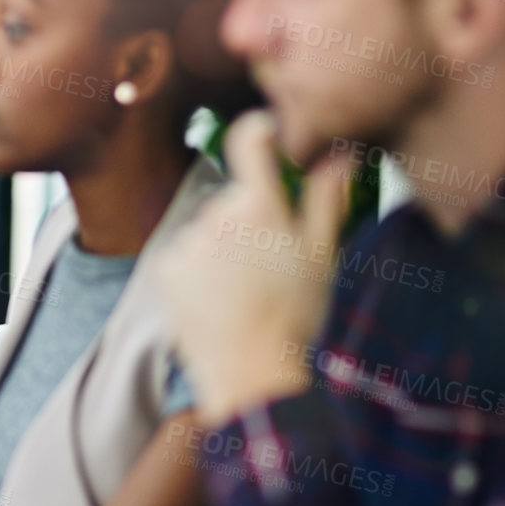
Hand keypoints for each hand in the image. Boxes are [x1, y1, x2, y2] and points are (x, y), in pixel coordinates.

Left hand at [154, 111, 349, 425]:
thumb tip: (339, 153)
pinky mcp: (164, 267)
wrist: (251, 375)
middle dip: (251, 215)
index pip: (248, 138)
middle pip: (233, 196)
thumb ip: (327, 198)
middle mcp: (216, 215)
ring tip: (245, 288)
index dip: (259, 130)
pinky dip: (199, 269)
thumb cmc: (297, 316)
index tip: (270, 140)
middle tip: (271, 260)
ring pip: (209, 227)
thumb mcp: (322, 255)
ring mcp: (186, 241)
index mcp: (260, 206)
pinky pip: (185, 254)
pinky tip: (219, 298)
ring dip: (224, 245)